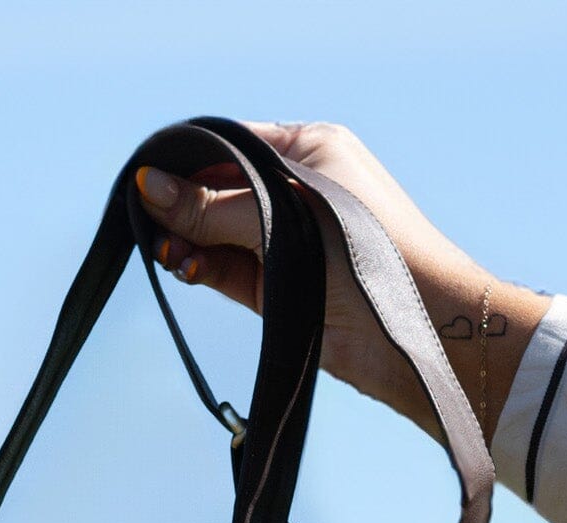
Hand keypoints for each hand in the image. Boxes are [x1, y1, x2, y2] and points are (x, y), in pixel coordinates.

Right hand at [136, 122, 547, 448]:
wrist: (419, 333)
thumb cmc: (369, 255)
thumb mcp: (284, 217)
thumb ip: (214, 207)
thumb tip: (151, 189)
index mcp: (308, 150)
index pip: (230, 144)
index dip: (187, 161)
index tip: (147, 180)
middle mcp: (297, 189)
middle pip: (219, 190)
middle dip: (183, 207)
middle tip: (149, 225)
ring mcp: (288, 240)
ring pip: (218, 234)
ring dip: (190, 243)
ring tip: (170, 256)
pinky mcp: (280, 287)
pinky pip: (228, 269)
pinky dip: (204, 269)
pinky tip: (185, 268)